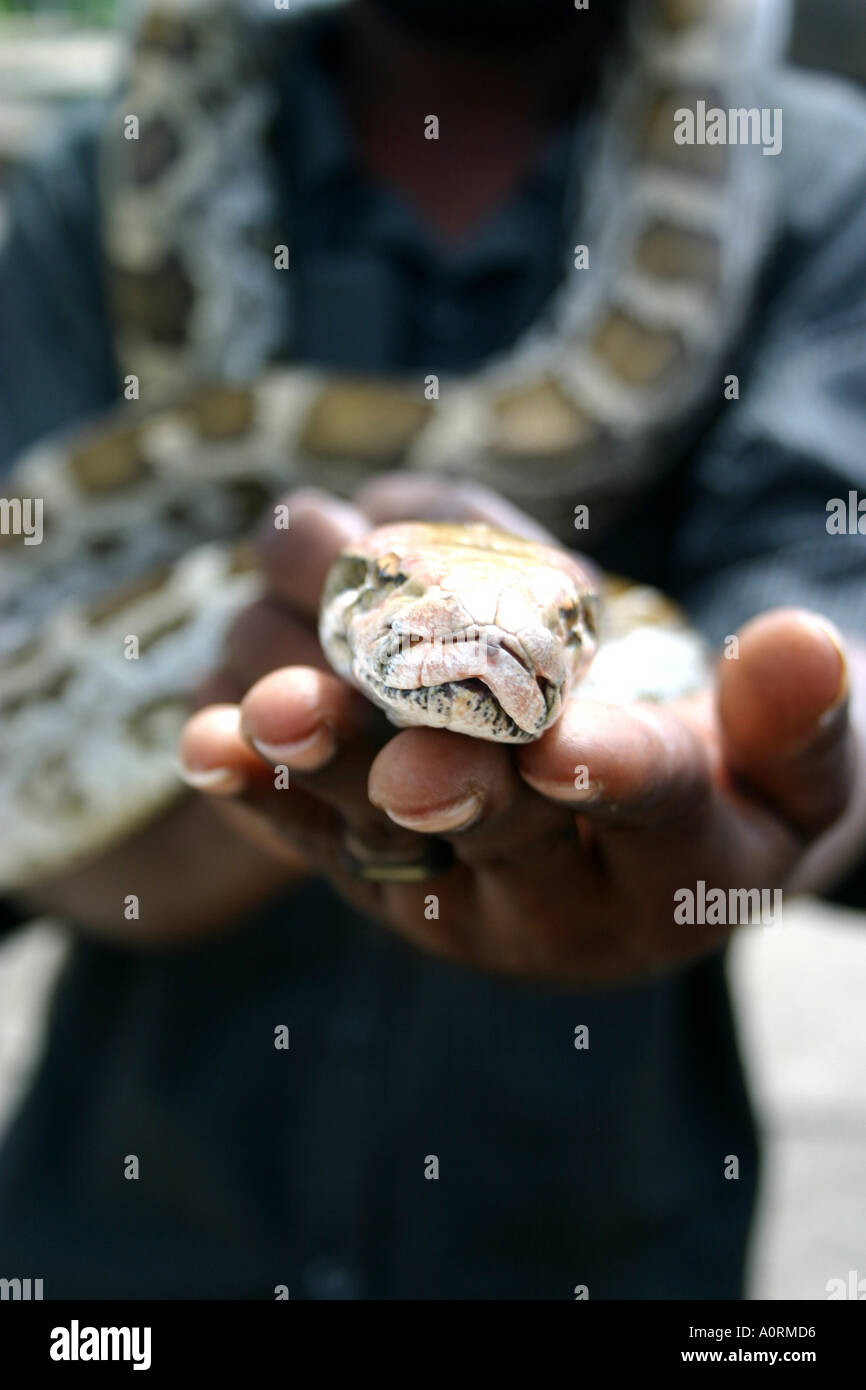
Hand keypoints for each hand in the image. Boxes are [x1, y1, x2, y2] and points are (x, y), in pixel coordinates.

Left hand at [181, 477, 860, 983]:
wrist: (651, 848)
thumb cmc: (743, 786)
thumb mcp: (800, 764)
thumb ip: (798, 719)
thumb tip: (803, 645)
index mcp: (680, 878)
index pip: (656, 816)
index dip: (618, 774)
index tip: (570, 741)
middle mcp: (556, 907)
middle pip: (498, 831)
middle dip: (448, 780)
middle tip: (402, 757)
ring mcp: (455, 893)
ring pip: (382, 825)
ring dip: (326, 759)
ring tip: (272, 705)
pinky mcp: (377, 870)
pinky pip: (311, 836)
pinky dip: (258, 788)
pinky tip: (208, 743)